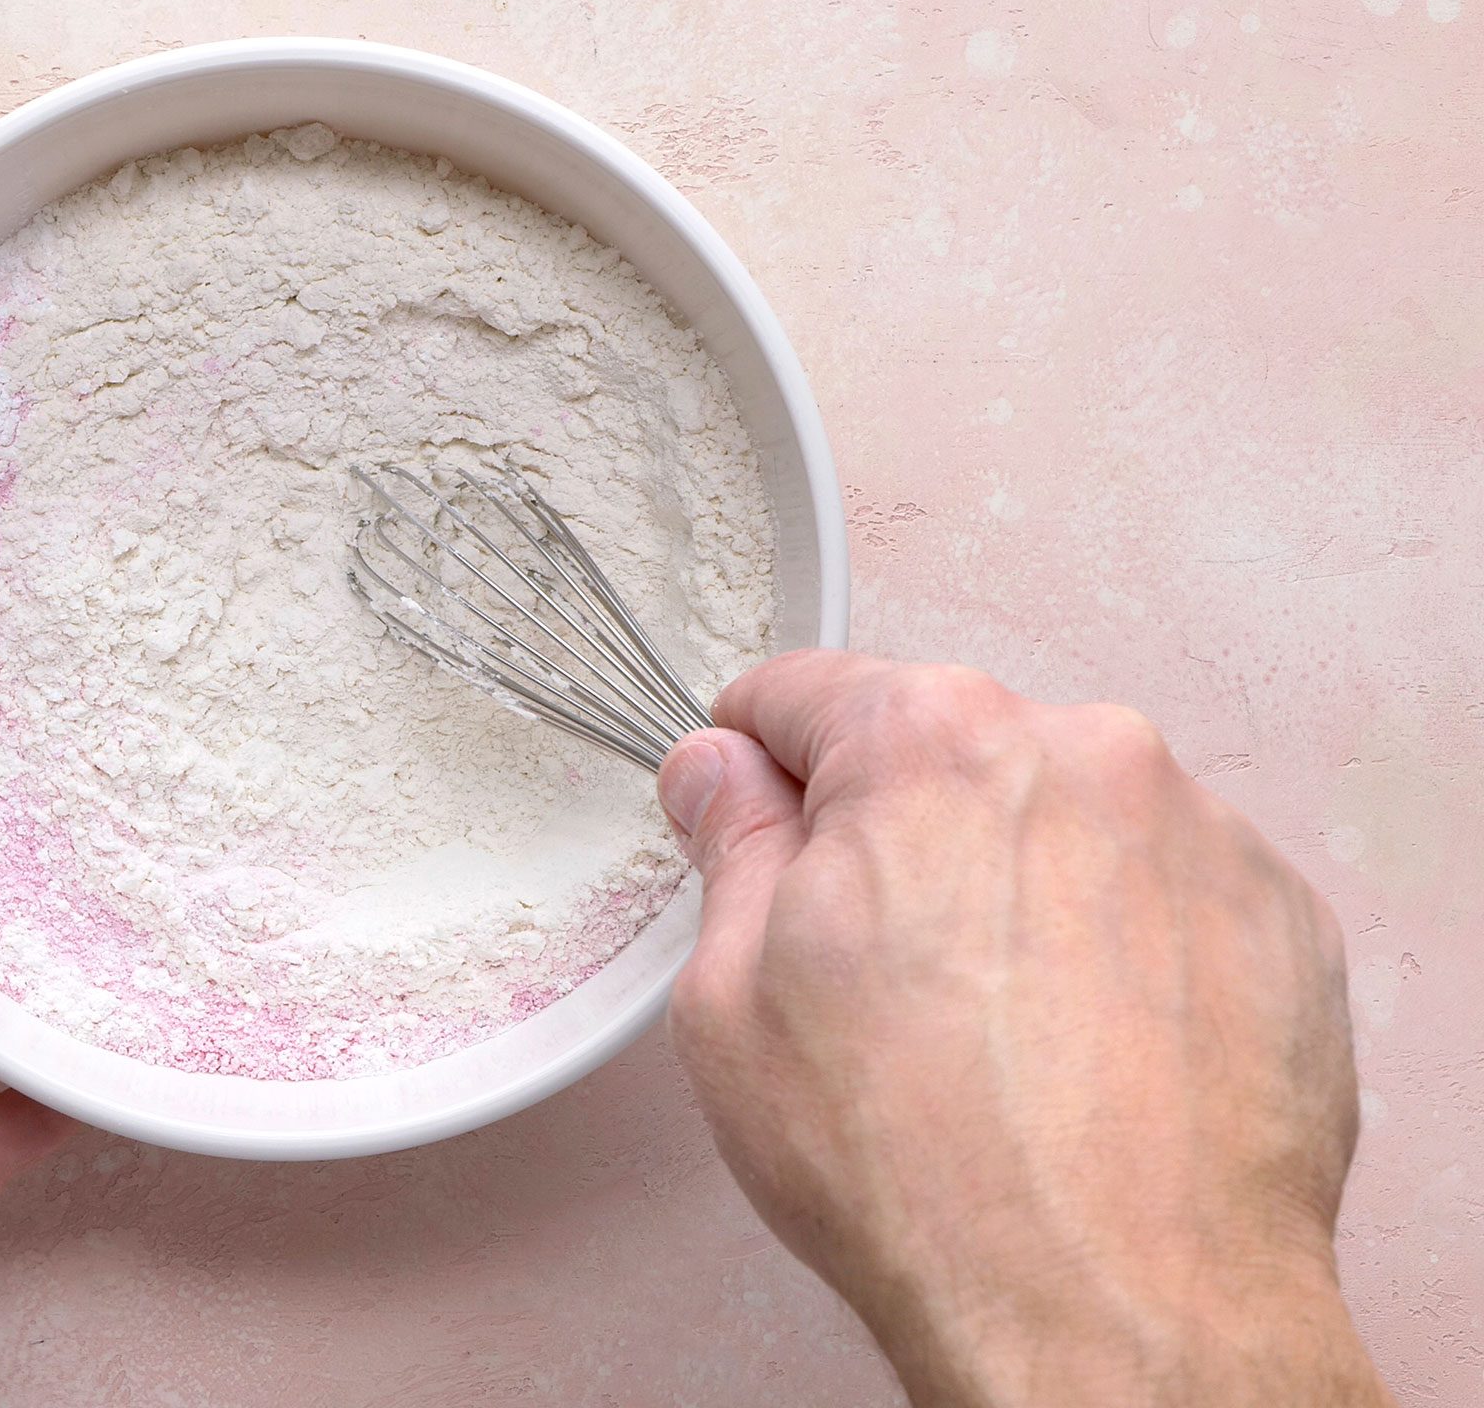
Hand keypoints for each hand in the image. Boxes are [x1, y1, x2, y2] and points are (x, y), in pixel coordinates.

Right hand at [660, 653, 1389, 1407]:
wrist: (1118, 1308)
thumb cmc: (926, 1168)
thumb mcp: (734, 998)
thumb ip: (730, 847)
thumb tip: (719, 777)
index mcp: (928, 743)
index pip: (806, 691)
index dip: (754, 759)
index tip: (749, 805)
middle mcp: (1080, 753)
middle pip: (947, 752)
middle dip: (897, 830)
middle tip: (872, 965)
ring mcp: (1198, 833)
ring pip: (1063, 822)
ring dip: (1018, 885)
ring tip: (995, 1030)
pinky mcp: (1280, 920)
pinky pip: (1166, 896)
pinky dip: (1121, 947)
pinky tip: (1087, 1051)